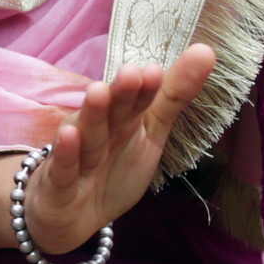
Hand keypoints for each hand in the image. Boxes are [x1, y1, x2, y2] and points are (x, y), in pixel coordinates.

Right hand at [21, 44, 214, 254]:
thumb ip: (172, 97)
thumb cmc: (110, 168)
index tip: (156, 70)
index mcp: (124, 122)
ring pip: (87, 134)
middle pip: (113, 113)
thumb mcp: (149, 135)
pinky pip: (63, 167)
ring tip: (99, 92)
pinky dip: (65, 152)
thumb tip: (206, 50)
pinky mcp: (58, 182)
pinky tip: (70, 135)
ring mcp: (76, 155)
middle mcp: (99, 132)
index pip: (138, 102)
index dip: (147, 89)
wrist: (70, 213)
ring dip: (93, 114)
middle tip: (132, 72)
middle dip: (121, 93)